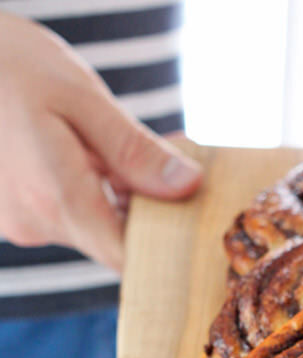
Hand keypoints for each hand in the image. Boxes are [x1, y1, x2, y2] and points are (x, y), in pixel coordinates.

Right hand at [0, 12, 201, 270]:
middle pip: (116, 241)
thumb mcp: (83, 100)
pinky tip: (101, 157)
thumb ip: (136, 151)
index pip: (126, 257)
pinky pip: (73, 215)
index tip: (194, 223)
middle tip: (171, 161)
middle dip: (151, 210)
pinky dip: (97, 193)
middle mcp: (35, 223)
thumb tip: (189, 185)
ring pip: (96, 227)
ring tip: (126, 150)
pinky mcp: (19, 214)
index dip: (166, 249)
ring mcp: (22, 222)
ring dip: (123, 198)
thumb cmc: (11, 66)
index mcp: (54, 198)